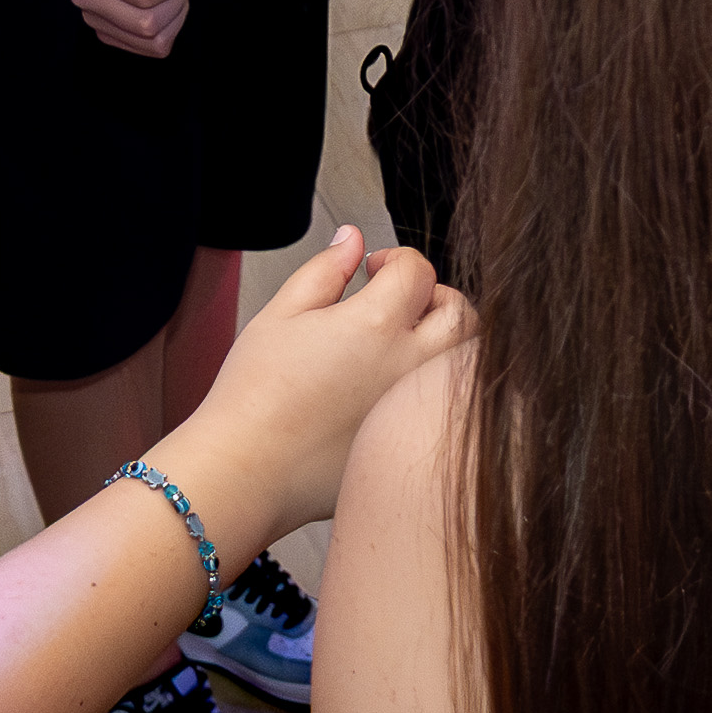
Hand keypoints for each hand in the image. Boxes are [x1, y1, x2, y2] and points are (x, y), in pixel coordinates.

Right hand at [172, 228, 472, 529]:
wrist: (246, 471)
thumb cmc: (253, 398)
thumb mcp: (281, 315)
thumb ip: (325, 270)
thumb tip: (353, 241)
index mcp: (376, 325)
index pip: (418, 270)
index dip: (395, 260)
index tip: (373, 270)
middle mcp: (409, 366)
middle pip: (460, 313)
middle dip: (436, 296)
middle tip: (400, 303)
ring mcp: (416, 410)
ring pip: (465, 364)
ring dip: (445, 342)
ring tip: (402, 346)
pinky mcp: (412, 445)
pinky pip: (446, 408)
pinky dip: (434, 390)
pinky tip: (393, 392)